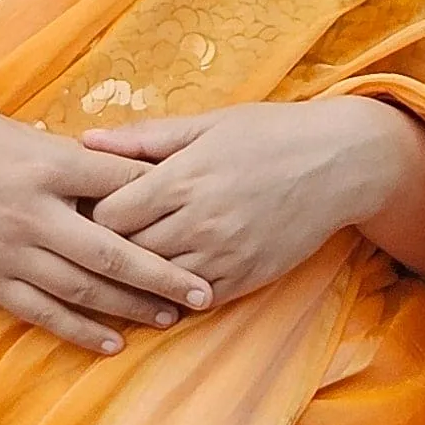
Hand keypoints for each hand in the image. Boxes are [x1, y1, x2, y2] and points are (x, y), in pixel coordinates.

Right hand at [0, 105, 214, 356]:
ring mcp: (10, 252)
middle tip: (204, 291)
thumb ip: (65, 156)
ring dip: (131, 306)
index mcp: (43, 164)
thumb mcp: (14, 130)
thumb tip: (119, 171)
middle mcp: (31, 212)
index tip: (201, 216)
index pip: (118, 186)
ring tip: (171, 316)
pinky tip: (113, 341)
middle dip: (162, 273)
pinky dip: (81, 330)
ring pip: (83, 288)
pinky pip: (44, 312)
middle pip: (112, 251)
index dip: (162, 202)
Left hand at [79, 98, 424, 305]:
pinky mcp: (246, 279)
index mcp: (183, 177)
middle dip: (106, 247)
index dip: (92, 213)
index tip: (87, 208)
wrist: (339, 163)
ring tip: (122, 265)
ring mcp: (224, 255)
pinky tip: (163, 284)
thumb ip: (144, 138)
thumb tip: (85, 140)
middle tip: (93, 242)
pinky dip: (173, 295)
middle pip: (126, 251)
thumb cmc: (269, 133)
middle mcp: (200, 221)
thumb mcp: (207, 123)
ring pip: (156, 281)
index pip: (109, 214)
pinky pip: (194, 301)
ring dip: (136, 275)